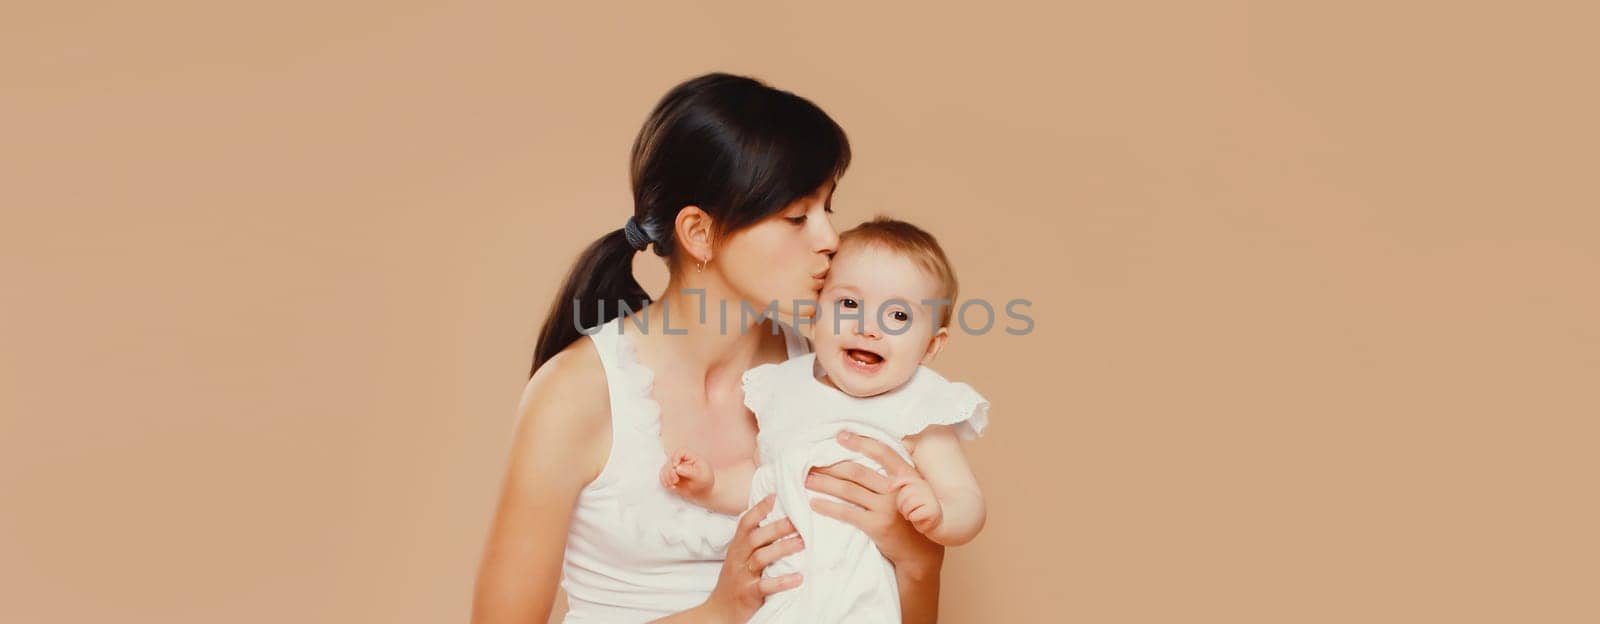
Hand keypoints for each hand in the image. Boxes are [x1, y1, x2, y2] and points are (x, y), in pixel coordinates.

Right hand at [659, 449, 713, 499]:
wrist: (702, 491)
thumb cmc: (704, 481)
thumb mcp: (701, 476)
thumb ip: (689, 471)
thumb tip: (677, 468)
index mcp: (690, 456)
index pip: (680, 452)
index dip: (675, 458)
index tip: (676, 466)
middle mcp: (680, 460)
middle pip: (669, 461)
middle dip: (670, 471)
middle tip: (676, 480)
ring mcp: (674, 468)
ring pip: (664, 469)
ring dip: (666, 477)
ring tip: (673, 485)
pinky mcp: (670, 476)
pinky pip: (662, 476)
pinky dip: (664, 482)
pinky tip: (671, 487)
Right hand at [696, 495, 804, 622]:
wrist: (719, 612)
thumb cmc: (734, 582)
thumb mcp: (738, 558)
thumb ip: (753, 542)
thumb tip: (777, 521)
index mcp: (736, 548)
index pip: (745, 523)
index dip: (759, 509)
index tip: (775, 496)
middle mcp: (737, 559)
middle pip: (755, 538)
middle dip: (776, 528)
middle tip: (798, 521)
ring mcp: (742, 577)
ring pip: (760, 558)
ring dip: (782, 549)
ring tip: (802, 544)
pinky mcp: (748, 594)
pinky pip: (765, 586)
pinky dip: (782, 582)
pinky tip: (798, 578)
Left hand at [805, 431, 944, 579]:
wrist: (919, 554)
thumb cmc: (911, 519)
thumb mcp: (911, 492)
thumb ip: (896, 475)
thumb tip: (871, 454)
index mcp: (906, 476)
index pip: (882, 453)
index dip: (860, 442)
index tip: (840, 436)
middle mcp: (897, 489)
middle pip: (857, 471)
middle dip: (831, 466)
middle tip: (811, 463)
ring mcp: (887, 508)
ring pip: (848, 490)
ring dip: (825, 484)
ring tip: (808, 480)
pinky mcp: (877, 526)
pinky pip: (847, 513)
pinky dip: (828, 507)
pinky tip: (815, 503)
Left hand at [892, 474, 943, 534]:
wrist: (936, 524)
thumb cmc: (919, 511)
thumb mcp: (910, 497)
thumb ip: (903, 487)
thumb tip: (892, 480)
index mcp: (921, 483)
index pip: (906, 479)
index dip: (896, 483)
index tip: (889, 489)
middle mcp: (927, 488)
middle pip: (904, 494)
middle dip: (901, 505)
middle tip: (906, 512)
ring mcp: (931, 499)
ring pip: (908, 504)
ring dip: (906, 513)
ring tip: (911, 516)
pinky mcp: (933, 511)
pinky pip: (914, 515)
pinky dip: (913, 519)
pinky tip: (918, 520)